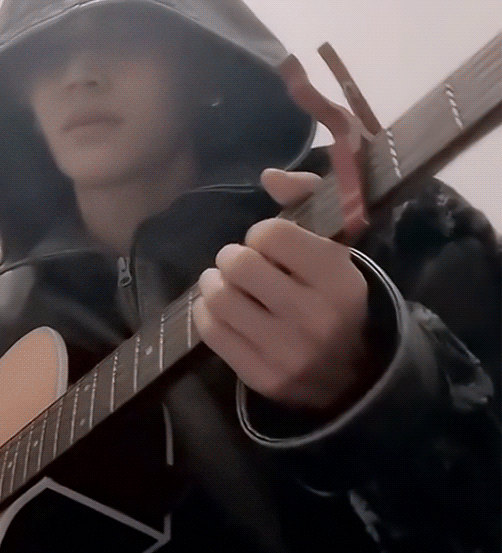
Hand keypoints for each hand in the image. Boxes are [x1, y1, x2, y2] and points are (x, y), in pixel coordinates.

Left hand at [194, 168, 369, 409]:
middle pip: (239, 265)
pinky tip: (217, 309)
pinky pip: (211, 332)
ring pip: (219, 299)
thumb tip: (270, 176)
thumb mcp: (334, 250)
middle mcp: (315, 317)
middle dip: (232, 257)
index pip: (272, 234)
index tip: (267, 246)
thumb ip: (306, 201)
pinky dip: (205, 313)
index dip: (260, 234)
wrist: (347, 374)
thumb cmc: (331, 299)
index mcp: (339, 279)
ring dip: (212, 284)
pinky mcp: (261, 376)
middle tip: (238, 264)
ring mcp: (287, 352)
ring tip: (222, 284)